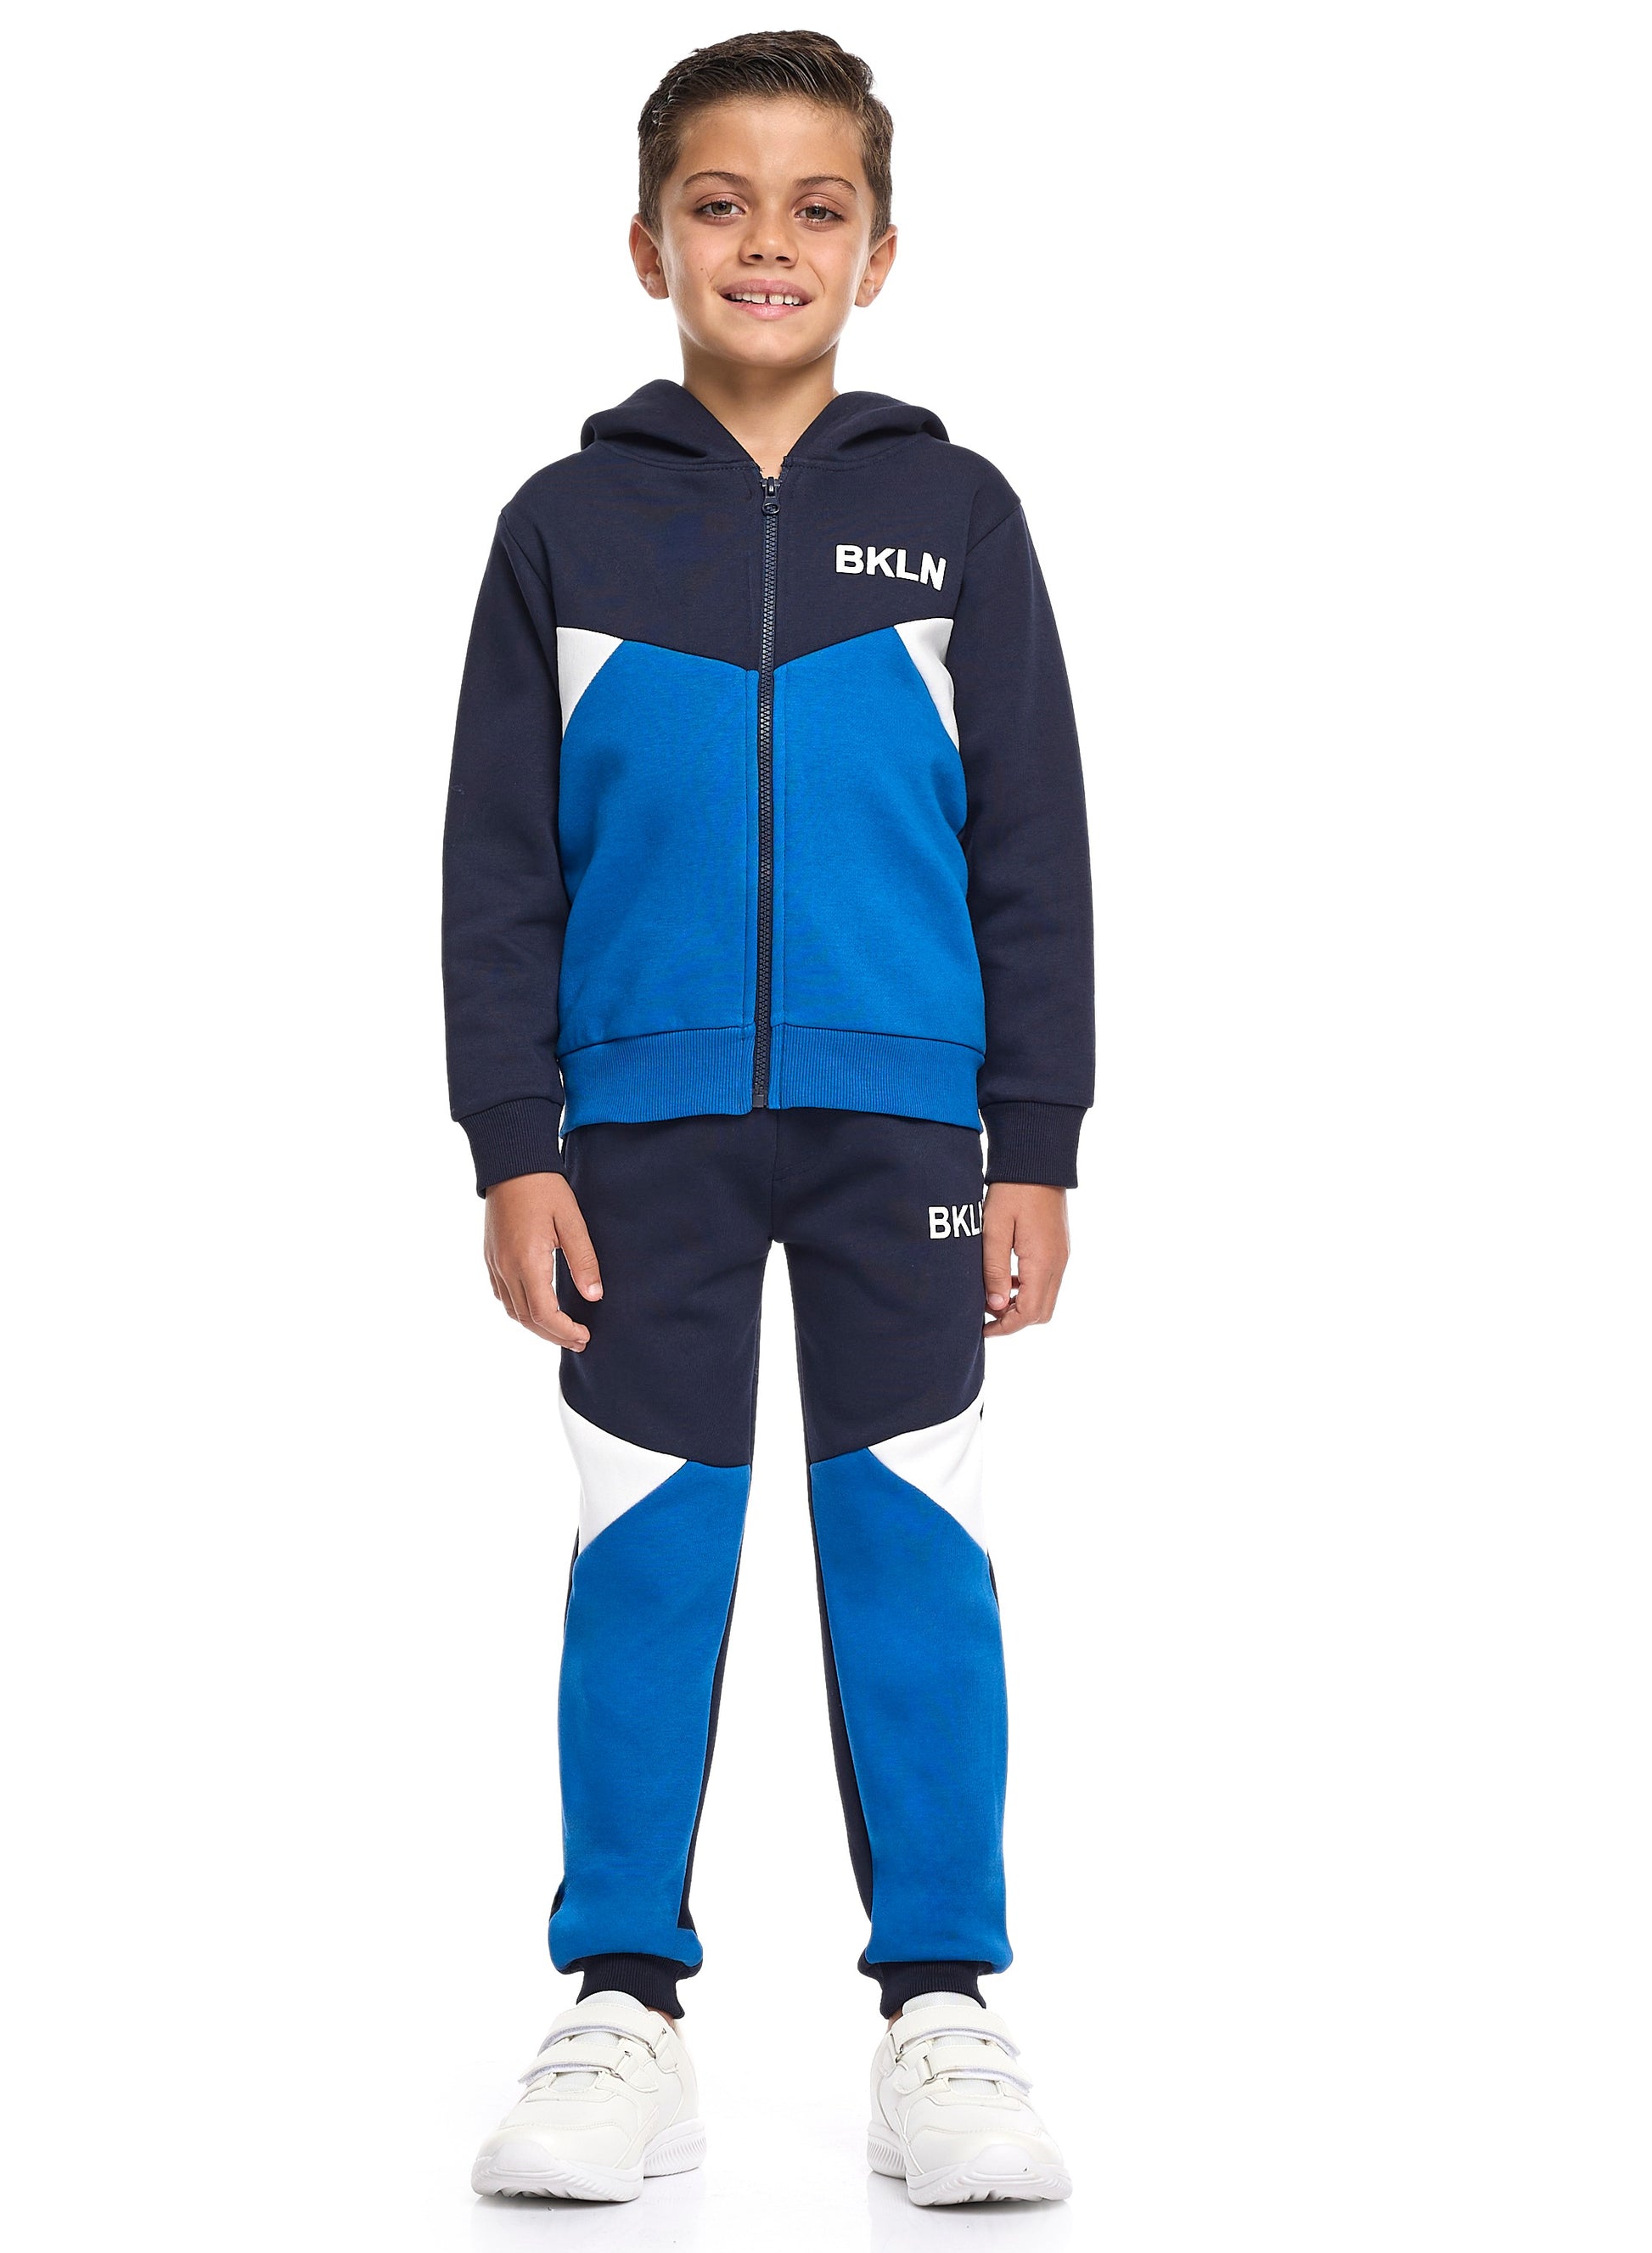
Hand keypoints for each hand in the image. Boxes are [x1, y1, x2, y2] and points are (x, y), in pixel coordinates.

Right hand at [483, 1172, 602, 1349]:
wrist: (512, 1165)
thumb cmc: (545, 1189)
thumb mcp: (572, 1221)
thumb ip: (583, 1261)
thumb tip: (594, 1296)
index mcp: (527, 1261)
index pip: (544, 1313)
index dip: (564, 1331)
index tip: (584, 1336)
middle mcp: (505, 1268)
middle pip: (527, 1319)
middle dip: (553, 1335)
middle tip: (579, 1340)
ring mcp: (494, 1264)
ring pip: (512, 1311)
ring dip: (536, 1326)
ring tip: (562, 1330)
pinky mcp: (491, 1258)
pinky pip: (503, 1295)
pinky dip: (521, 1310)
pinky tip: (538, 1308)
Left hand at [982, 1183, 1069, 1338]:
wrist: (1037, 1162)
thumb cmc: (1011, 1192)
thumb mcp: (993, 1230)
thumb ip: (994, 1271)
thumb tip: (995, 1307)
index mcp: (1042, 1262)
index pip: (1029, 1313)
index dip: (1005, 1327)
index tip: (982, 1328)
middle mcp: (1058, 1264)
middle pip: (1041, 1313)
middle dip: (1014, 1320)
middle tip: (986, 1314)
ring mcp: (1062, 1257)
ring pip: (1045, 1299)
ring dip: (1021, 1305)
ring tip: (993, 1295)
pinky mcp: (1059, 1249)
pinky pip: (1047, 1282)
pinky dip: (1028, 1289)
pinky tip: (1007, 1277)